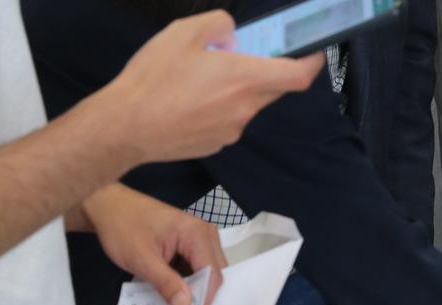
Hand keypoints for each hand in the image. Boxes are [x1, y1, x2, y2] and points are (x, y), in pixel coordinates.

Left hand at [76, 184, 225, 304]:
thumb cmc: (122, 226)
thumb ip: (166, 283)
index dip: (205, 299)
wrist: (107, 205)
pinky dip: (187, 282)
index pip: (212, 273)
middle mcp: (205, 233)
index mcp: (197, 233)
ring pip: (206, 272)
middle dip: (201, 296)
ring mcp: (199, 237)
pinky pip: (196, 267)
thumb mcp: (141, 259)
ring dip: (194, 290)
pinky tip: (173, 293)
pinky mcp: (190, 243)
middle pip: (214, 273)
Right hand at [97, 11, 323, 163]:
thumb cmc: (153, 79)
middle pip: (274, 88)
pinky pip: (230, 120)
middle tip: (244, 56)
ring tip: (200, 79)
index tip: (314, 54)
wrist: (127, 127)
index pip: (297, 76)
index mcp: (244, 79)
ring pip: (249, 104)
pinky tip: (190, 100)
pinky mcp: (219, 143)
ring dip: (238, 89)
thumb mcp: (182, 33)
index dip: (313, 64)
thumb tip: (232, 34)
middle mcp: (246, 108)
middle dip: (267, 71)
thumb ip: (216, 25)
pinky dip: (221, 106)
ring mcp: (234, 129)